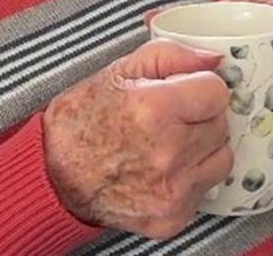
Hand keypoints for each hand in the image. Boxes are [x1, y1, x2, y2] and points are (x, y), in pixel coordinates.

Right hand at [42, 39, 233, 237]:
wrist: (51, 177)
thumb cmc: (80, 123)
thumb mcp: (117, 72)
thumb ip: (171, 55)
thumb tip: (213, 58)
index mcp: (155, 110)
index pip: (217, 92)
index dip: (201, 87)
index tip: (187, 92)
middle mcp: (168, 153)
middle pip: (221, 124)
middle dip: (201, 116)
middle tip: (172, 118)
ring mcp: (172, 190)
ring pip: (221, 157)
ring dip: (203, 148)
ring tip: (171, 143)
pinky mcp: (172, 217)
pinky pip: (205, 189)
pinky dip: (191, 178)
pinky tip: (164, 170)